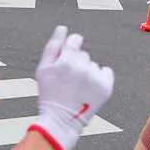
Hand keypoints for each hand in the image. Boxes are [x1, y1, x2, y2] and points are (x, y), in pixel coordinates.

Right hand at [31, 26, 113, 149]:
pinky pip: (106, 72)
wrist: (61, 121)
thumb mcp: (43, 69)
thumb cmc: (50, 95)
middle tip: (69, 80)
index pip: (76, 39)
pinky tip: (89, 88)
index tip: (68, 58)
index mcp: (66, 60)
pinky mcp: (106, 87)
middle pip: (83, 54)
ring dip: (87, 72)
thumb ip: (53, 46)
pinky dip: (100, 78)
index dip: (71, 48)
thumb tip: (62, 28)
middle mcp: (83, 67)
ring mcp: (95, 77)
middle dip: (76, 63)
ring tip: (77, 87)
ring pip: (93, 65)